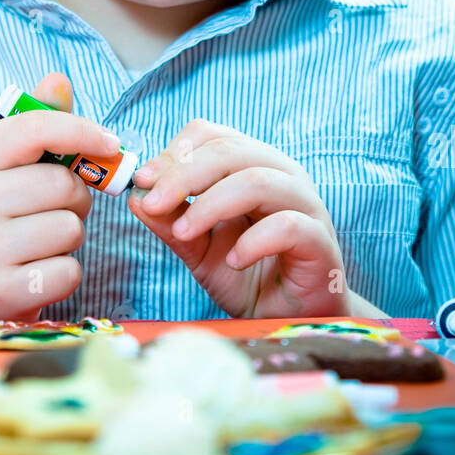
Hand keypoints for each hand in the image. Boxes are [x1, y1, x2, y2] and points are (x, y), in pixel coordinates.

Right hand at [0, 73, 117, 322]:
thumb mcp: (0, 170)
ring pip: (72, 229)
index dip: (82, 130)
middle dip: (76, 198)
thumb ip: (36, 127)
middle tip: (54, 209)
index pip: (36, 128)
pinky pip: (69, 271)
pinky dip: (64, 273)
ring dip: (70, 236)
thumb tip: (58, 80)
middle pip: (65, 185)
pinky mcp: (3, 292)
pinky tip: (37, 272)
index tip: (108, 142)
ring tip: (40, 241)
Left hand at [127, 118, 350, 318]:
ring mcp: (305, 205)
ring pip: (257, 181)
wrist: (287, 319)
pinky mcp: (319, 241)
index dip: (174, 152)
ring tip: (185, 232)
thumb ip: (171, 222)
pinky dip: (254, 241)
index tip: (142, 180)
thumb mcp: (198, 248)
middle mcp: (281, 175)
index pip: (212, 135)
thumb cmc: (247, 275)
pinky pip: (288, 226)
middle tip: (152, 204)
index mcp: (252, 165)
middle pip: (230, 151)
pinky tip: (235, 260)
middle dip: (183, 175)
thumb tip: (135, 196)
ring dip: (211, 204)